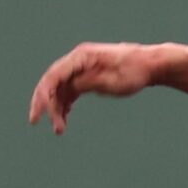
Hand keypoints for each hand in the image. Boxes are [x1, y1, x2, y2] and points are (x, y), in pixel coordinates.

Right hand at [28, 43, 160, 133]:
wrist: (150, 65)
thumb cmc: (133, 71)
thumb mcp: (110, 81)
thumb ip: (86, 83)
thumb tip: (67, 88)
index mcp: (81, 57)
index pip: (53, 76)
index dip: (42, 96)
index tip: (38, 115)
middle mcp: (78, 60)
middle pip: (52, 82)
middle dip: (45, 104)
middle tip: (37, 123)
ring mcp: (81, 68)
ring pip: (61, 89)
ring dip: (57, 108)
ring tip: (60, 130)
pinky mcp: (87, 76)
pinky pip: (70, 91)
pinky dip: (66, 105)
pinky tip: (65, 118)